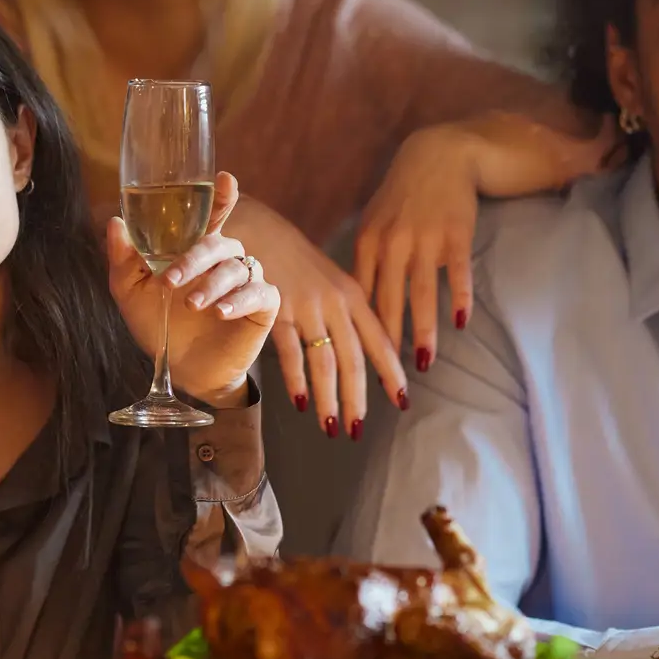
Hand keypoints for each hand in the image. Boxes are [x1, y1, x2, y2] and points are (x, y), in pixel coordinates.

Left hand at [108, 173, 278, 405]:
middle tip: (171, 280)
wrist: (181, 369)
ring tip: (193, 305)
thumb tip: (115, 222)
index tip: (225, 180)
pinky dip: (240, 300)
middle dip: (194, 258)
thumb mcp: (131, 292)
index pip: (213, 214)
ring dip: (212, 284)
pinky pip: (260, 293)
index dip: (222, 196)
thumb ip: (123, 258)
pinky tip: (220, 312)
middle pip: (219, 243)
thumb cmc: (157, 324)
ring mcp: (246, 281)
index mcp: (197, 249)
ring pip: (237, 268)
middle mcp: (225, 259)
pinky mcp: (263, 306)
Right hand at [223, 195, 405, 436]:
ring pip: (325, 362)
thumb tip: (365, 348)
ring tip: (332, 426)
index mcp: (353, 294)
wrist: (256, 228)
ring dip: (329, 398)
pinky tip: (299, 401)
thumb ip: (348, 312)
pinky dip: (296, 378)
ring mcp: (306, 306)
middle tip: (359, 429)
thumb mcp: (330, 280)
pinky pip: (290, 351)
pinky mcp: (277, 308)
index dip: (390, 372)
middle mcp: (335, 302)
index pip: (379, 340)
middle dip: (357, 397)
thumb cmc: (294, 258)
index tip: (402, 400)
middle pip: (353, 359)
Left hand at [353, 125, 480, 368]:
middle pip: (388, 303)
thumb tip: (354, 306)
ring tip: (423, 363)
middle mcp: (392, 244)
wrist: (437, 156)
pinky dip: (459, 298)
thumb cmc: (401, 198)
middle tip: (386, 380)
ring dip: (423, 331)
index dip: (358, 332)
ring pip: (422, 294)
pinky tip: (461, 324)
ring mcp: (425, 239)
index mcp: (367, 243)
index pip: (360, 297)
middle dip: (386, 344)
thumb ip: (365, 263)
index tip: (355, 363)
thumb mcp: (374, 224)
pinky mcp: (455, 234)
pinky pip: (457, 273)